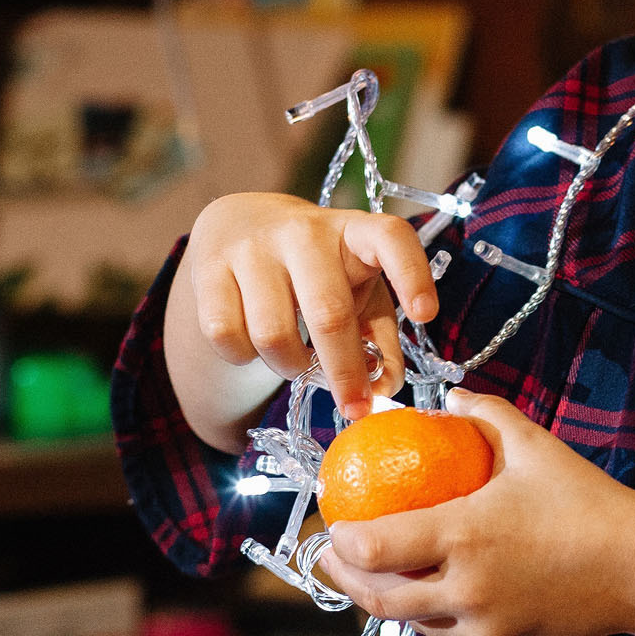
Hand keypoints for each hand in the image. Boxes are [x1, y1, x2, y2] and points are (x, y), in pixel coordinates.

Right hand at [179, 192, 438, 421]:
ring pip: (272, 334)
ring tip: (294, 360)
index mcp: (354, 232)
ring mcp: (253, 246)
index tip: (426, 315)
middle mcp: (305, 231)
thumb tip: (385, 389)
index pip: (390, 237)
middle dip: (344, 373)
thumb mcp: (359, 292)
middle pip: (328, 312)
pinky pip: (225, 335)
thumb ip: (379, 338)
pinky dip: (242, 357)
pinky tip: (252, 345)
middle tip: (354, 410)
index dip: (411, 274)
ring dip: (288, 366)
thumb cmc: (320, 272)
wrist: (242, 225)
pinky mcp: (209, 264)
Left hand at [318, 390, 634, 635]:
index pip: (376, 548)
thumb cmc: (585, 500)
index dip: (342, 541)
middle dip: (343, 578)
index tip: (331, 524)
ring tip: (366, 576)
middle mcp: (463, 587)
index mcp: (463, 534)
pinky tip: (420, 591)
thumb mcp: (533, 445)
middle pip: (378, 596)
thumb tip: (451, 397)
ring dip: (380, 600)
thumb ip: (486, 414)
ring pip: (409, 620)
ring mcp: (481, 623)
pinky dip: (423, 613)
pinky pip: (445, 631)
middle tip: (331, 554)